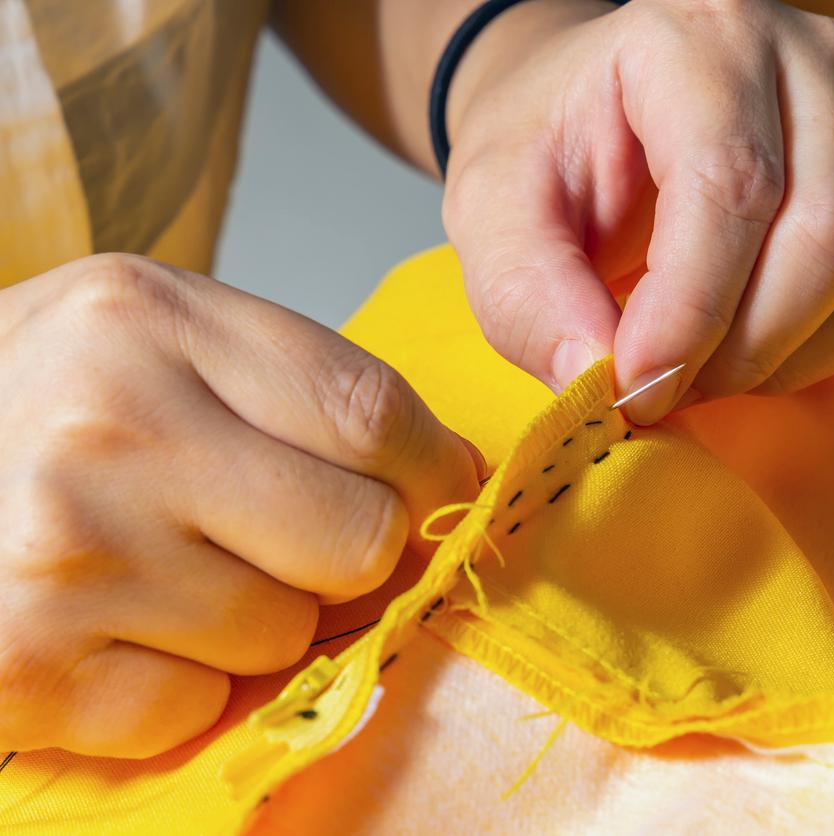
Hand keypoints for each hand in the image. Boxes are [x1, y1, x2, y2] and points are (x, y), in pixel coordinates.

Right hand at [0, 254, 480, 756]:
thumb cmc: (39, 399)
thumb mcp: (156, 335)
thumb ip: (301, 389)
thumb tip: (453, 476)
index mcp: (148, 320)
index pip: (373, 413)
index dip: (434, 470)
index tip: (438, 492)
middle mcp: (106, 430)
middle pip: (359, 538)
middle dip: (350, 553)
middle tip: (285, 534)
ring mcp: (64, 554)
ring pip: (286, 636)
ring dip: (256, 620)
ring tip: (170, 569)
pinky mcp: (26, 668)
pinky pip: (199, 707)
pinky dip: (179, 684)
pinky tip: (117, 626)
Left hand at [442, 0, 833, 422]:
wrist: (600, 113)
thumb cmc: (552, 155)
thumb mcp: (495, 212)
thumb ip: (527, 295)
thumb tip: (597, 382)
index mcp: (700, 36)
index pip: (732, 187)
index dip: (690, 314)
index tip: (633, 390)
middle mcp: (813, 58)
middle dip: (748, 350)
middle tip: (670, 382)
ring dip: (806, 358)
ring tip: (719, 360)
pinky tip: (815, 346)